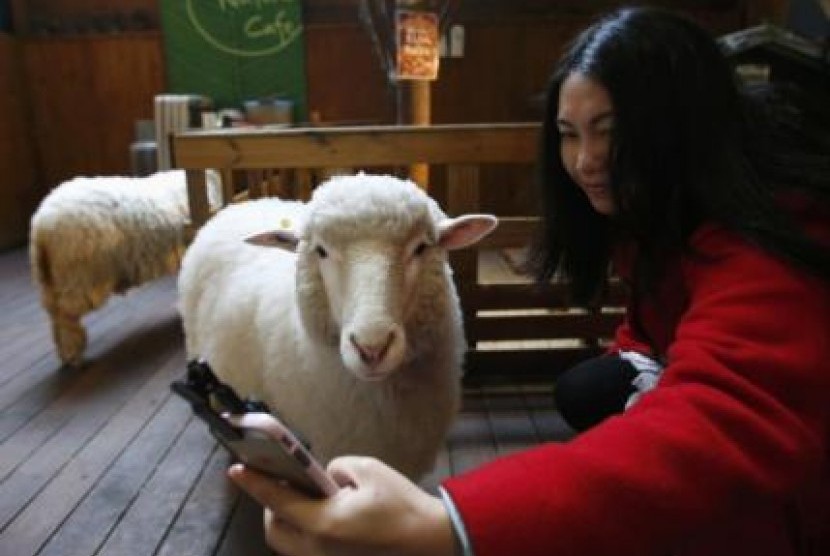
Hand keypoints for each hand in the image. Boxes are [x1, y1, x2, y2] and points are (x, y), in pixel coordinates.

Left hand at [228, 456, 456, 555]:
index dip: (254, 483)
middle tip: (281, 483)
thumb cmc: (401, 504)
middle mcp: (319, 549)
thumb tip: (325, 477)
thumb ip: (336, 468)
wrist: (430, 540)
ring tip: (302, 499)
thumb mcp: (368, 470)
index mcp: (324, 523)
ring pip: (291, 544)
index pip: (277, 501)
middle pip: (276, 530)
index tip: (236, 470)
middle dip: (271, 506)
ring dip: (288, 521)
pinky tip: (323, 515)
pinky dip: (307, 532)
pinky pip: (310, 550)